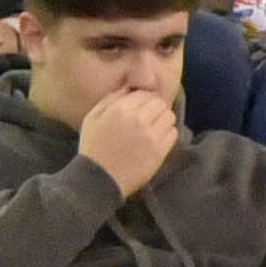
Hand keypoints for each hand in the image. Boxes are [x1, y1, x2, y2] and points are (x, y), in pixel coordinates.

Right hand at [76, 83, 181, 198]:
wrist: (99, 179)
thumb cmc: (93, 147)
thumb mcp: (92, 117)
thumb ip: (110, 99)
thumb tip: (129, 87)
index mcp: (121, 109)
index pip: (145, 93)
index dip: (144, 99)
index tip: (141, 107)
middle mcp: (139, 119)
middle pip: (159, 103)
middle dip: (155, 108)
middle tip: (148, 118)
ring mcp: (151, 136)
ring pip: (169, 116)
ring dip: (162, 120)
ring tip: (153, 128)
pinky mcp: (160, 151)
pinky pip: (173, 133)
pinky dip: (167, 134)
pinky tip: (156, 139)